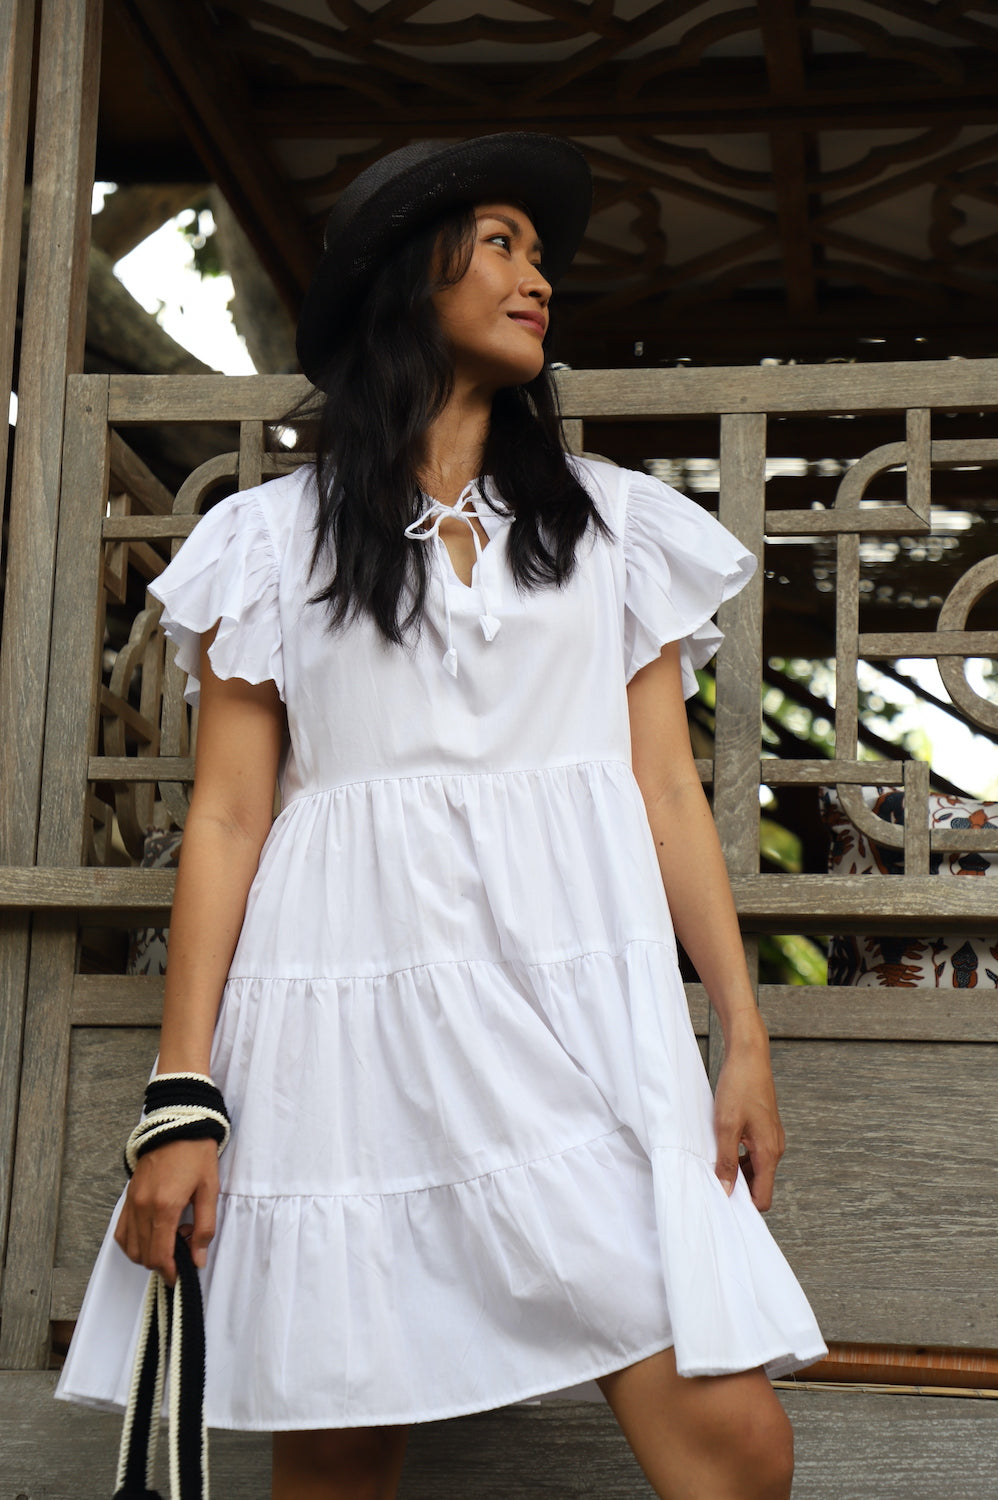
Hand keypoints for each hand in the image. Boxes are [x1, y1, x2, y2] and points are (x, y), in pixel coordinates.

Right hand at [114, 1137, 219, 1285]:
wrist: (178, 1125)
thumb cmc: (197, 1154)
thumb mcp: (209, 1190)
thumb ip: (205, 1227)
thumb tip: (198, 1259)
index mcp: (165, 1206)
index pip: (159, 1255)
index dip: (169, 1272)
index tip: (179, 1277)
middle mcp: (143, 1207)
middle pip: (143, 1255)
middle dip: (161, 1264)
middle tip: (182, 1252)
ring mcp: (132, 1202)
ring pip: (130, 1247)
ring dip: (147, 1254)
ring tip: (170, 1240)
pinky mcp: (127, 1197)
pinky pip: (122, 1231)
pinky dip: (133, 1242)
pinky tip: (152, 1235)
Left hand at [713, 1022, 784, 1211]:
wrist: (749, 1055)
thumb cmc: (739, 1086)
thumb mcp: (725, 1126)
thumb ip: (726, 1160)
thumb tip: (726, 1190)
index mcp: (769, 1152)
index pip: (763, 1198)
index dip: (744, 1206)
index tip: (721, 1203)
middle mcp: (775, 1148)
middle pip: (759, 1185)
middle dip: (738, 1189)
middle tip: (712, 1183)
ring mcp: (771, 1137)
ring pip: (756, 1168)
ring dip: (737, 1171)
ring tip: (713, 1163)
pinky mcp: (765, 1128)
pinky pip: (754, 1153)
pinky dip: (739, 1156)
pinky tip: (721, 1146)